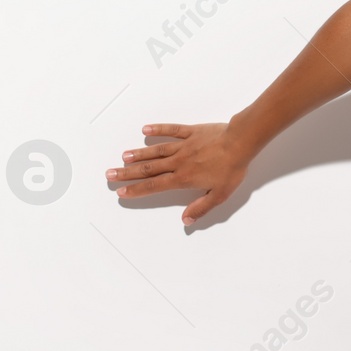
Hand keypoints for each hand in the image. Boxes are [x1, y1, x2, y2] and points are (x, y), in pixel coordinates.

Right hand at [107, 122, 251, 226]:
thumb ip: (201, 207)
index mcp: (183, 178)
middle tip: (110, 174)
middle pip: (149, 169)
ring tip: (123, 156)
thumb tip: (186, 221)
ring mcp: (184, 145)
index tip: (121, 192)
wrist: (241, 142)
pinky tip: (145, 130)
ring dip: (139, 154)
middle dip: (128, 173)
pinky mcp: (191, 131)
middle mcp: (179, 161)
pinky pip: (172, 130)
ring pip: (156, 151)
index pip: (154, 186)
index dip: (136, 190)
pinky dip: (158, 129)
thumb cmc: (232, 168)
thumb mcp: (220, 194)